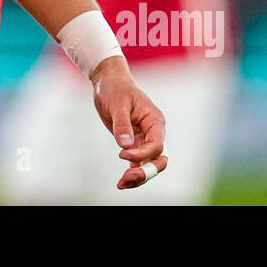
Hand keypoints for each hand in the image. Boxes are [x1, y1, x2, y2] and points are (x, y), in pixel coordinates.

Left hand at [90, 56, 168, 189]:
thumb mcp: (117, 104)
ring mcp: (144, 138)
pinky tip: (121, 183)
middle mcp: (153, 132)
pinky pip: (137, 162)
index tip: (121, 154)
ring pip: (148, 163)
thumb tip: (125, 145)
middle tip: (126, 179)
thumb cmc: (115, 88)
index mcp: (154, 121)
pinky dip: (131, 173)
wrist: (108, 81)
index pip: (156, 145)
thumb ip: (122, 125)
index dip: (142, 154)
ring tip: (121, 184)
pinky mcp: (133, 143)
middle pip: (158, 159)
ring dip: (138, 176)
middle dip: (146, 172)